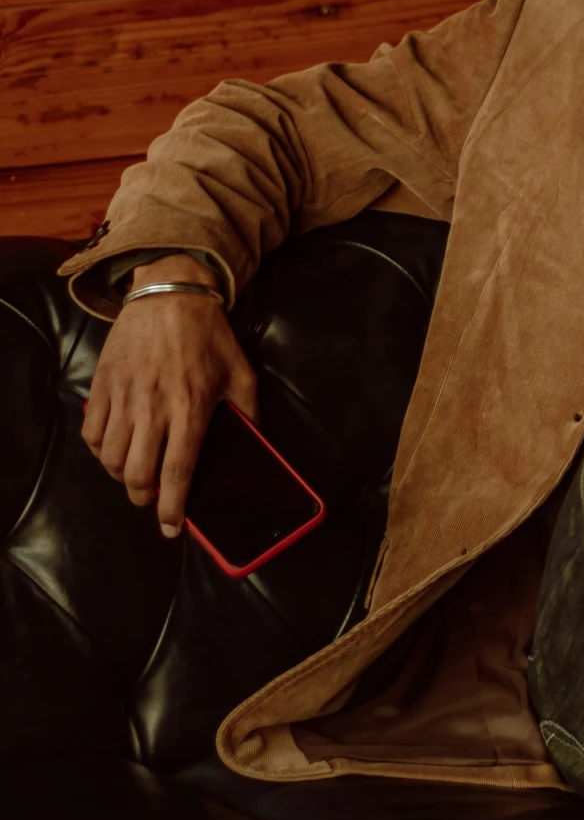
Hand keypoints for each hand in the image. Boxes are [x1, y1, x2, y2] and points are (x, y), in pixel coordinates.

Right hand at [82, 257, 257, 538]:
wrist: (169, 291)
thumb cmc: (208, 334)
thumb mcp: (241, 372)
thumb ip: (248, 411)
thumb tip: (255, 443)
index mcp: (191, 407)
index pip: (177, 471)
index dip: (173, 507)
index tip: (171, 528)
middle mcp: (154, 406)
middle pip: (137, 473)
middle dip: (142, 498)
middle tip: (151, 500)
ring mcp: (124, 396)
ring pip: (111, 457)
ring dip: (121, 477)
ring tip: (135, 476)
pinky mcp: (103, 384)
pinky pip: (92, 432)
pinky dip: (99, 451)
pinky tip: (114, 450)